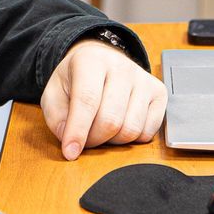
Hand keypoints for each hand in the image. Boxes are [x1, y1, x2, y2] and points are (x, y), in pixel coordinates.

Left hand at [41, 39, 167, 159]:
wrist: (101, 61)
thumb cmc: (76, 80)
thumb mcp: (54, 93)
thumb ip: (57, 119)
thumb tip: (72, 143)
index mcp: (91, 60)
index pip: (87, 100)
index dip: (78, 131)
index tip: (70, 152)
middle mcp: (122, 66)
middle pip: (111, 120)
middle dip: (94, 139)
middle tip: (85, 139)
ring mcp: (144, 79)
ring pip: (131, 129)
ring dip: (113, 141)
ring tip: (102, 129)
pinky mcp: (159, 93)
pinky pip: (148, 132)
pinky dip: (132, 139)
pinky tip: (121, 125)